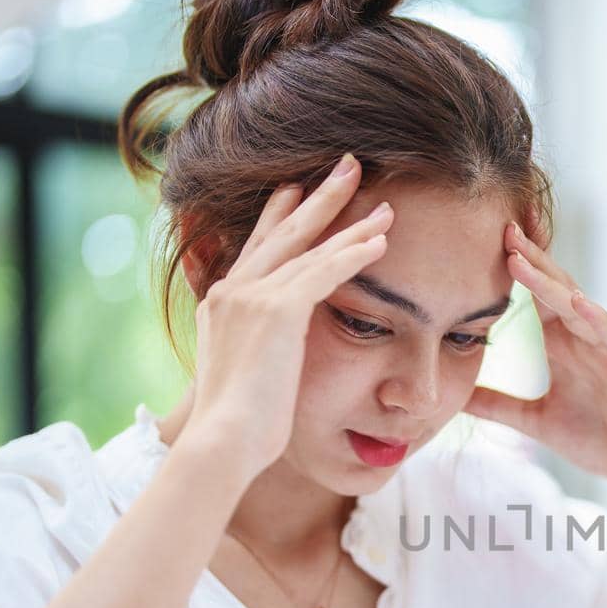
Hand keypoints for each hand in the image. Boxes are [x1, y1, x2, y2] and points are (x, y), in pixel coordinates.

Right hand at [180, 154, 392, 480]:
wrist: (223, 441)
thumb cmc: (237, 428)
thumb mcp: (241, 378)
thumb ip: (255, 352)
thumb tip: (268, 356)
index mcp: (222, 304)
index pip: (258, 248)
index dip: (281, 216)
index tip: (299, 191)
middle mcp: (233, 290)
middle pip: (283, 232)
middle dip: (318, 198)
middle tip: (347, 166)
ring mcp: (252, 296)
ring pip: (309, 248)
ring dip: (351, 223)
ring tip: (384, 204)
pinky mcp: (277, 311)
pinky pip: (324, 272)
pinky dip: (353, 254)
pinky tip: (380, 240)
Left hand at [464, 223, 606, 497]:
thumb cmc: (596, 440)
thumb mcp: (533, 421)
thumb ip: (496, 405)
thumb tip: (453, 398)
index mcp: (564, 344)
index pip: (536, 297)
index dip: (514, 271)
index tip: (484, 242)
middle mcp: (587, 338)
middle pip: (556, 289)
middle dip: (531, 260)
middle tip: (503, 229)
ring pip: (579, 306)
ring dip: (551, 283)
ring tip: (522, 259)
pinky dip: (598, 319)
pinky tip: (579, 303)